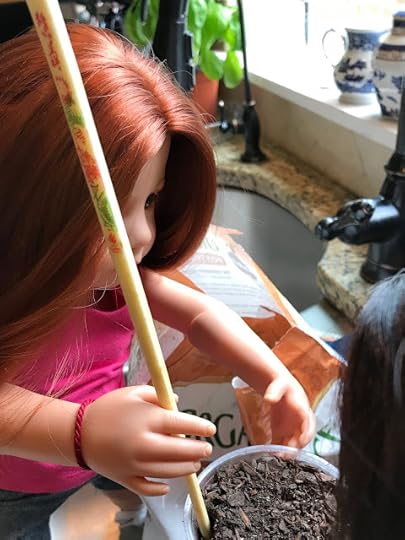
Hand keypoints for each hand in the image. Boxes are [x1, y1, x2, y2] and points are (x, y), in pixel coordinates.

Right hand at [80, 385, 215, 495]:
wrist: (76, 432)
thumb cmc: (107, 408)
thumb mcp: (133, 392)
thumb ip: (159, 395)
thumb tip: (178, 403)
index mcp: (147, 420)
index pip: (182, 424)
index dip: (200, 427)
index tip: (211, 429)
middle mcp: (144, 444)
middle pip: (180, 451)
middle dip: (198, 450)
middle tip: (207, 448)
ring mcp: (135, 464)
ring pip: (169, 471)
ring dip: (186, 468)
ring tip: (195, 464)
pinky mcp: (125, 478)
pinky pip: (148, 488)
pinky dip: (160, 488)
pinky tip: (168, 485)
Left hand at [263, 373, 315, 447]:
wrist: (278, 390)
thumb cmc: (283, 386)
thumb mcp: (280, 385)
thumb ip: (275, 391)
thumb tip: (269, 398)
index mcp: (303, 409)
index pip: (308, 423)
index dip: (306, 432)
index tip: (303, 439)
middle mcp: (300, 422)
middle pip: (302, 437)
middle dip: (297, 445)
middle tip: (289, 451)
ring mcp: (291, 429)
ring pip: (293, 443)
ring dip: (287, 451)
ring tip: (278, 456)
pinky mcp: (281, 433)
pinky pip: (281, 444)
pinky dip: (277, 450)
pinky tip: (270, 453)